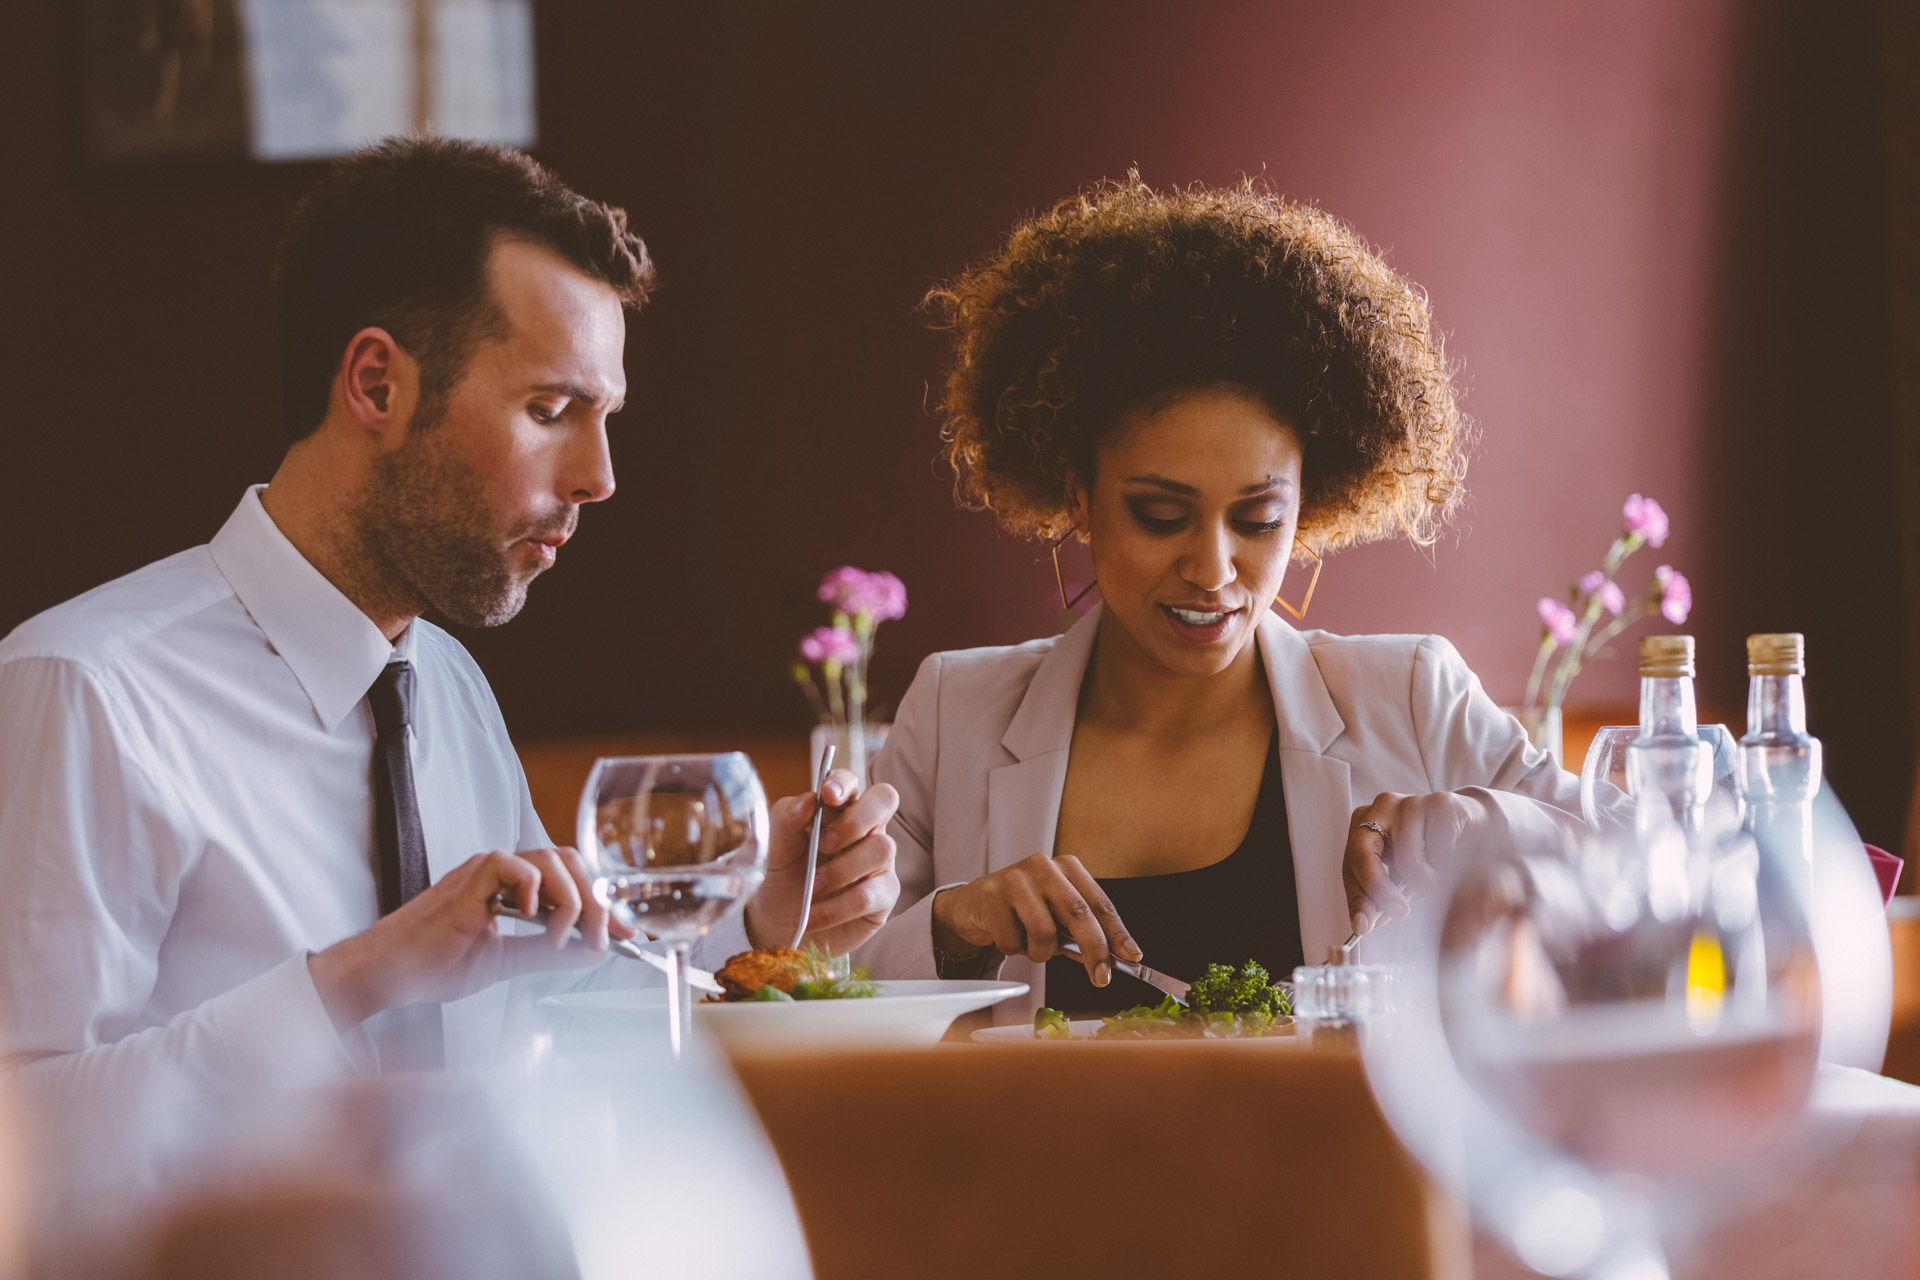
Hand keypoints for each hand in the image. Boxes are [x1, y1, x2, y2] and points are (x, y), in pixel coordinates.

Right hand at [308, 846, 632, 1031]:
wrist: (385, 975)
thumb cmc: (431, 968)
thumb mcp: (503, 963)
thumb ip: (545, 953)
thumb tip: (592, 952)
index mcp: (510, 889)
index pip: (570, 878)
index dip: (602, 902)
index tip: (623, 934)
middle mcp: (501, 873)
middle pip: (570, 862)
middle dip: (596, 901)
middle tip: (602, 940)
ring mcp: (484, 872)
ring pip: (552, 860)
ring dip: (572, 901)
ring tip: (564, 940)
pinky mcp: (468, 879)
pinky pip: (515, 865)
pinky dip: (535, 892)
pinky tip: (532, 922)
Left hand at [745, 768, 900, 954]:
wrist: (777, 925)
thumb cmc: (780, 878)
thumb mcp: (772, 849)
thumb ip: (786, 820)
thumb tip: (808, 800)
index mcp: (836, 809)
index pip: (851, 782)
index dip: (843, 784)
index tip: (826, 795)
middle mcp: (864, 829)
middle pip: (885, 800)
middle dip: (855, 820)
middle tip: (824, 843)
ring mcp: (878, 862)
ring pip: (882, 849)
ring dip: (842, 869)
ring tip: (813, 886)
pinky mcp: (882, 896)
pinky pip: (871, 895)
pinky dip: (836, 908)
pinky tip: (813, 916)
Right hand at [929, 854, 1141, 984]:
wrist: (972, 904)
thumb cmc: (1021, 911)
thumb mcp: (1056, 918)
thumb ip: (1083, 935)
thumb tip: (1113, 958)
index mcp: (1067, 868)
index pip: (1099, 903)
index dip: (1118, 932)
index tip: (1132, 956)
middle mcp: (1043, 867)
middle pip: (1078, 913)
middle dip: (1094, 950)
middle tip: (1100, 977)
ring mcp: (1015, 878)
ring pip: (1043, 932)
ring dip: (1040, 952)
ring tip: (1029, 943)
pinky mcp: (990, 895)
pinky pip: (1012, 940)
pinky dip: (1013, 949)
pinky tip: (1007, 935)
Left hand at [1343, 791, 1484, 936]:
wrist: (1476, 824)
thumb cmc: (1434, 850)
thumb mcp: (1403, 876)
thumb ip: (1384, 896)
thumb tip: (1368, 922)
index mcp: (1365, 824)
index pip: (1351, 865)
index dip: (1357, 898)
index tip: (1362, 925)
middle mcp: (1381, 808)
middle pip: (1363, 854)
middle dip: (1378, 890)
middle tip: (1397, 912)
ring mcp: (1409, 803)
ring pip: (1406, 859)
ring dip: (1424, 881)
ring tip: (1437, 875)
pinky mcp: (1439, 804)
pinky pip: (1438, 851)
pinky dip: (1446, 865)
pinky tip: (1453, 855)